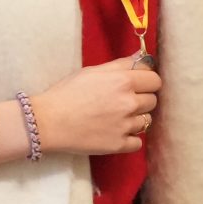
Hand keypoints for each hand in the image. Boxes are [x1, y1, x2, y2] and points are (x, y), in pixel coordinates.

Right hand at [30, 58, 161, 156]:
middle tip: (123, 102)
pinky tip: (116, 133)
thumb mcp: (92, 71)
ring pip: (146, 121)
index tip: (139, 85)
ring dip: (135, 119)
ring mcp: (125, 126)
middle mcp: (129, 103)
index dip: (147, 82)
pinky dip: (130, 139)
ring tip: (116, 118)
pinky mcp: (119, 145)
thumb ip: (120, 65)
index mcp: (123, 81)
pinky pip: (138, 142)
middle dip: (142, 100)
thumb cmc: (67, 92)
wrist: (48, 121)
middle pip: (152, 101)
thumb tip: (142, 58)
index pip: (155, 80)